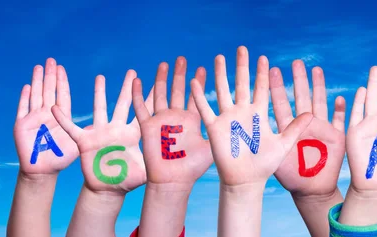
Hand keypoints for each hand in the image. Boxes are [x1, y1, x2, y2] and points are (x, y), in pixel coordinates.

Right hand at [13, 58, 78, 174]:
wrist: (43, 171)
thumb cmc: (61, 158)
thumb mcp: (77, 144)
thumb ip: (86, 133)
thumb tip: (101, 124)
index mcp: (61, 116)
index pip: (62, 95)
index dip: (62, 81)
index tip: (62, 68)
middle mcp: (47, 114)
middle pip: (49, 91)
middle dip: (50, 76)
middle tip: (51, 60)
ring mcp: (33, 118)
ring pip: (36, 95)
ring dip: (37, 81)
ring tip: (38, 67)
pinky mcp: (21, 126)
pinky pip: (22, 109)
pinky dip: (24, 98)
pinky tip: (26, 87)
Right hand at [52, 70, 153, 193]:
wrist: (107, 189)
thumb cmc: (127, 180)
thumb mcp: (144, 171)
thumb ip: (153, 161)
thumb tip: (169, 158)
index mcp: (131, 134)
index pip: (142, 113)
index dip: (148, 99)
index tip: (157, 83)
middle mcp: (116, 129)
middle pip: (122, 104)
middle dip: (127, 87)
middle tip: (132, 71)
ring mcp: (100, 133)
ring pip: (99, 108)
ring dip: (99, 93)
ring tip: (100, 77)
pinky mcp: (85, 141)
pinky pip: (71, 128)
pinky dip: (63, 119)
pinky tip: (54, 108)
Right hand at [132, 57, 211, 186]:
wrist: (173, 181)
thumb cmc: (193, 168)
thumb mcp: (210, 147)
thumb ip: (220, 132)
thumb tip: (239, 123)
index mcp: (191, 120)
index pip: (195, 96)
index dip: (198, 82)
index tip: (203, 67)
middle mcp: (176, 118)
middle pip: (177, 90)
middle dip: (180, 74)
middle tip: (182, 58)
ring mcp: (161, 121)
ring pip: (160, 94)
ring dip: (161, 79)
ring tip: (164, 64)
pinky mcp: (148, 127)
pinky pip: (141, 108)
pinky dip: (138, 94)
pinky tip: (137, 80)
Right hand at [190, 46, 312, 185]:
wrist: (246, 181)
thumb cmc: (265, 165)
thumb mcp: (284, 144)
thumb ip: (296, 128)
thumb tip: (313, 113)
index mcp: (258, 114)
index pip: (260, 88)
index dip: (262, 73)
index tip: (263, 58)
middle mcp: (242, 112)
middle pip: (241, 84)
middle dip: (241, 66)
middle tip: (242, 49)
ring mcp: (228, 119)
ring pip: (223, 91)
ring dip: (221, 74)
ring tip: (219, 57)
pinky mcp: (215, 128)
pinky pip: (205, 109)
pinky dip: (199, 96)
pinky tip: (195, 82)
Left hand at [270, 60, 345, 196]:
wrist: (311, 190)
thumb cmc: (291, 176)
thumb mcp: (276, 157)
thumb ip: (268, 141)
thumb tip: (252, 128)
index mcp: (288, 127)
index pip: (280, 103)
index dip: (277, 87)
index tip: (272, 69)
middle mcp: (304, 124)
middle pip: (301, 97)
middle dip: (299, 79)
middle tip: (296, 62)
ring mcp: (321, 128)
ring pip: (320, 102)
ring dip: (319, 87)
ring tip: (316, 70)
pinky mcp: (336, 137)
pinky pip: (340, 120)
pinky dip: (342, 110)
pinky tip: (341, 98)